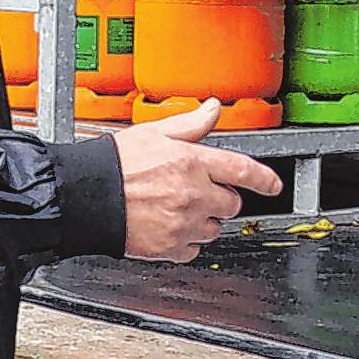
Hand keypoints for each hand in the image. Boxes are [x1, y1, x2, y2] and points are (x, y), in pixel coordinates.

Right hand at [113, 102, 281, 262]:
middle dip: (222, 198)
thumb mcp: (155, 132)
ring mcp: (182, 223)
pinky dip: (186, 241)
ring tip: (178, 207)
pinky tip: (169, 226)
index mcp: (192, 162)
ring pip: (214, 228)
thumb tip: (214, 109)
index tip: (273, 185)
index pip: (244, 171)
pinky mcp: (169, 247)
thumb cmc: (116, 164)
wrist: (84, 197)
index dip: (265, 179)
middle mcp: (192, 194)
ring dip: (205, 220)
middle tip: (199, 190)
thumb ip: (191, 124)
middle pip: (231, 203)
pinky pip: (193, 249)